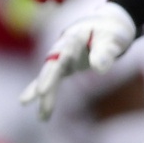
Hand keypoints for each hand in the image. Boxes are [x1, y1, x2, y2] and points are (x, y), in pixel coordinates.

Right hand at [20, 1, 136, 119]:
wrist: (106, 25)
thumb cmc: (110, 31)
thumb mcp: (112, 39)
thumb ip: (105, 52)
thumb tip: (100, 70)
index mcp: (72, 39)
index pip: (60, 56)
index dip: (52, 72)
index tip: (44, 89)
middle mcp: (62, 49)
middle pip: (50, 69)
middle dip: (44, 84)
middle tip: (39, 99)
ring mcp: (60, 58)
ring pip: (49, 77)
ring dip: (45, 95)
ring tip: (42, 117)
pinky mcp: (63, 66)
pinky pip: (50, 80)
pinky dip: (42, 92)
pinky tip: (32, 106)